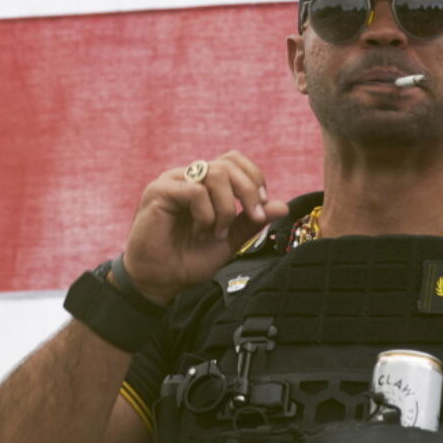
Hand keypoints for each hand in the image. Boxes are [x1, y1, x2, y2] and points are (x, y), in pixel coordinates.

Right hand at [122, 151, 288, 304]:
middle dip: (248, 192)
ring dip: (226, 208)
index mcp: (205, 183)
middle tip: (253, 218)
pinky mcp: (158, 191)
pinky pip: (195, 190)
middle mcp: (189, 176)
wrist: (160, 281)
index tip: (261, 209)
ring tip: (217, 233)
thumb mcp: (230, 240)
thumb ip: (252, 221)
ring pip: (215, 174)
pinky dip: (206, 214)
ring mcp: (173, 181)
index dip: (254, 179)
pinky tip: (199, 232)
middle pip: (228, 164)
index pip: (234, 161)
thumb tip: (284, 206)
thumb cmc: (188, 260)